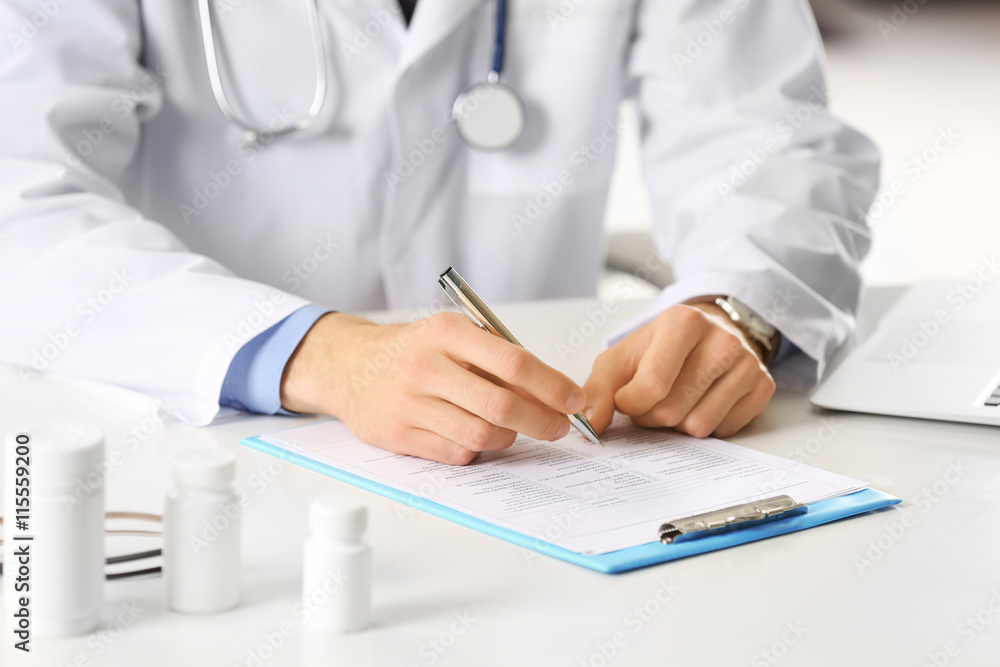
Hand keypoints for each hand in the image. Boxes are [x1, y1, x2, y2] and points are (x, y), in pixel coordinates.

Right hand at [280, 312, 586, 464]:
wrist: (350, 366)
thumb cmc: (413, 350)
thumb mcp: (452, 335)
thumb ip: (495, 357)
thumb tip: (552, 390)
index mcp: (446, 332)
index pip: (513, 361)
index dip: (552, 385)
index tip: (573, 400)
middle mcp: (426, 365)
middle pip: (502, 404)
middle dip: (541, 421)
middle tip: (558, 427)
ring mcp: (409, 402)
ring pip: (482, 434)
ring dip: (510, 437)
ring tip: (515, 429)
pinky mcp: (398, 434)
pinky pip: (457, 452)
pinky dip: (477, 449)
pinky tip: (477, 436)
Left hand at [582, 303, 775, 438]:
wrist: (710, 333)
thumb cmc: (659, 348)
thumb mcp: (621, 358)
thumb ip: (597, 390)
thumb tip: (588, 425)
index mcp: (682, 322)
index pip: (651, 387)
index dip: (631, 404)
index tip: (628, 397)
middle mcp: (721, 340)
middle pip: (672, 411)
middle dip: (651, 416)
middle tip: (652, 399)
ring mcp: (747, 364)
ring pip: (698, 427)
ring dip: (677, 424)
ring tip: (676, 399)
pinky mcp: (763, 387)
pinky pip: (723, 431)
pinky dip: (706, 425)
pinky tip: (701, 401)